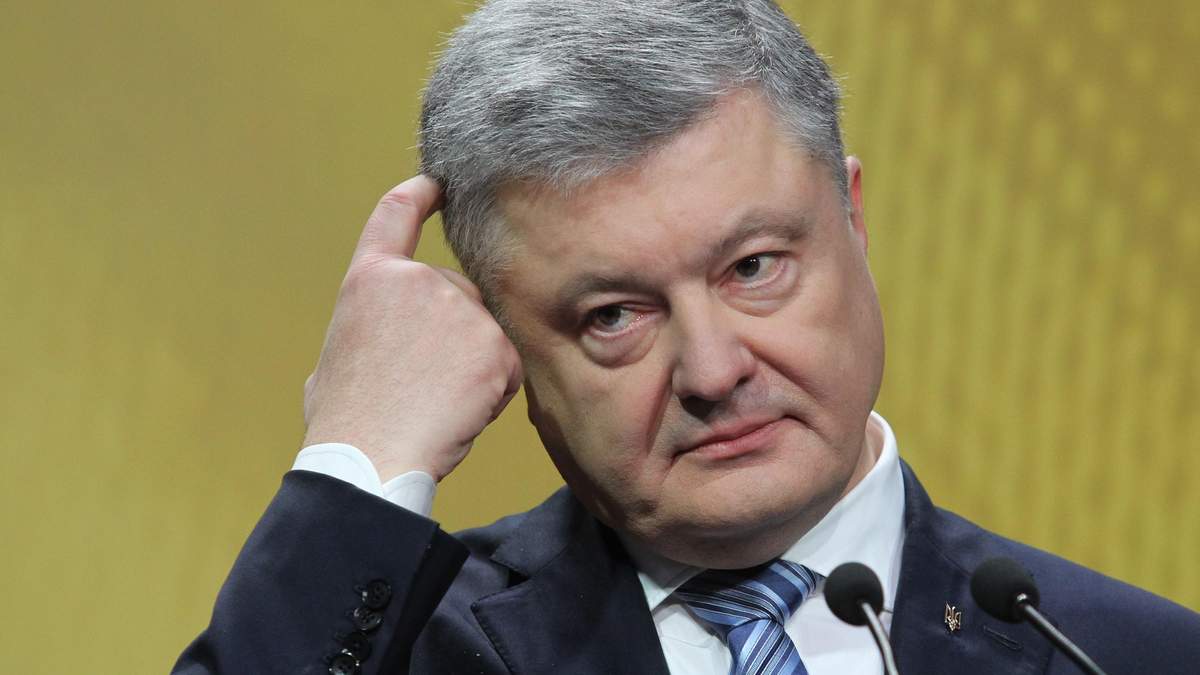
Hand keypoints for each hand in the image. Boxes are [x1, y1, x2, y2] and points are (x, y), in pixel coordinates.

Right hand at [302, 176, 522, 481]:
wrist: (371, 456)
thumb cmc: (345, 421)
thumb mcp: (336, 357)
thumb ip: (367, 330)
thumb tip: (375, 344)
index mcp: (369, 280)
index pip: (396, 215)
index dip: (420, 195)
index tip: (438, 184)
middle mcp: (416, 280)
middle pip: (455, 295)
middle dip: (451, 335)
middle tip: (422, 385)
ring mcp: (459, 308)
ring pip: (483, 333)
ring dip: (472, 366)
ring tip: (435, 402)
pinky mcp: (494, 342)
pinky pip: (506, 365)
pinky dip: (493, 391)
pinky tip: (460, 411)